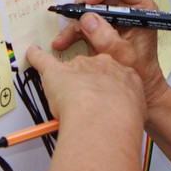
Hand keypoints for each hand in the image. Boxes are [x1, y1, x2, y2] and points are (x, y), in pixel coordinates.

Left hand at [27, 37, 146, 131]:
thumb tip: (128, 117)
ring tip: (65, 100)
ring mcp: (78, 66)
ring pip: (69, 70)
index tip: (104, 96)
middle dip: (87, 83)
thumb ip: (129, 107)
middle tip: (86, 102)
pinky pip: (43, 59)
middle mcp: (102, 65)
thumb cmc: (122, 116)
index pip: (114, 74)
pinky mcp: (56, 72)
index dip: (107, 87)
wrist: (105, 116)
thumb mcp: (138, 110)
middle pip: (91, 68)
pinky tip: (32, 54)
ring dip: (66, 82)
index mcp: (123, 72)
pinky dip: (36, 57)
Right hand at [50, 0, 168, 107]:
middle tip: (74, 13)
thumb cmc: (140, 70)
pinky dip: (72, 31)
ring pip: (89, 5)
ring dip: (74, 18)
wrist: (140, 88)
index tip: (90, 0)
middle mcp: (126, 7)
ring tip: (65, 35)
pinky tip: (62, 42)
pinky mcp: (101, 25)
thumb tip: (87, 20)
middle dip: (85, 0)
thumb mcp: (124, 55)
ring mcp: (112, 15)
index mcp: (140, 7)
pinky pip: (83, 21)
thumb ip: (106, 38)